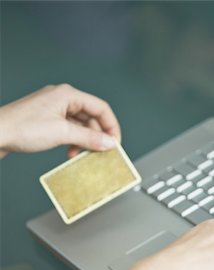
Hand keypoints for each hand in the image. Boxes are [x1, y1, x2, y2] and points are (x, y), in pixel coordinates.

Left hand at [0, 84, 120, 158]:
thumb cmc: (22, 127)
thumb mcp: (62, 133)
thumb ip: (89, 138)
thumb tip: (109, 142)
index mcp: (68, 95)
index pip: (101, 108)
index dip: (111, 126)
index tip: (115, 143)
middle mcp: (62, 99)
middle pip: (91, 117)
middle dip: (98, 136)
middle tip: (102, 152)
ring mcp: (53, 110)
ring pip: (80, 125)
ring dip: (84, 141)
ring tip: (83, 155)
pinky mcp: (46, 120)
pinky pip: (68, 130)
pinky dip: (73, 141)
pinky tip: (70, 153)